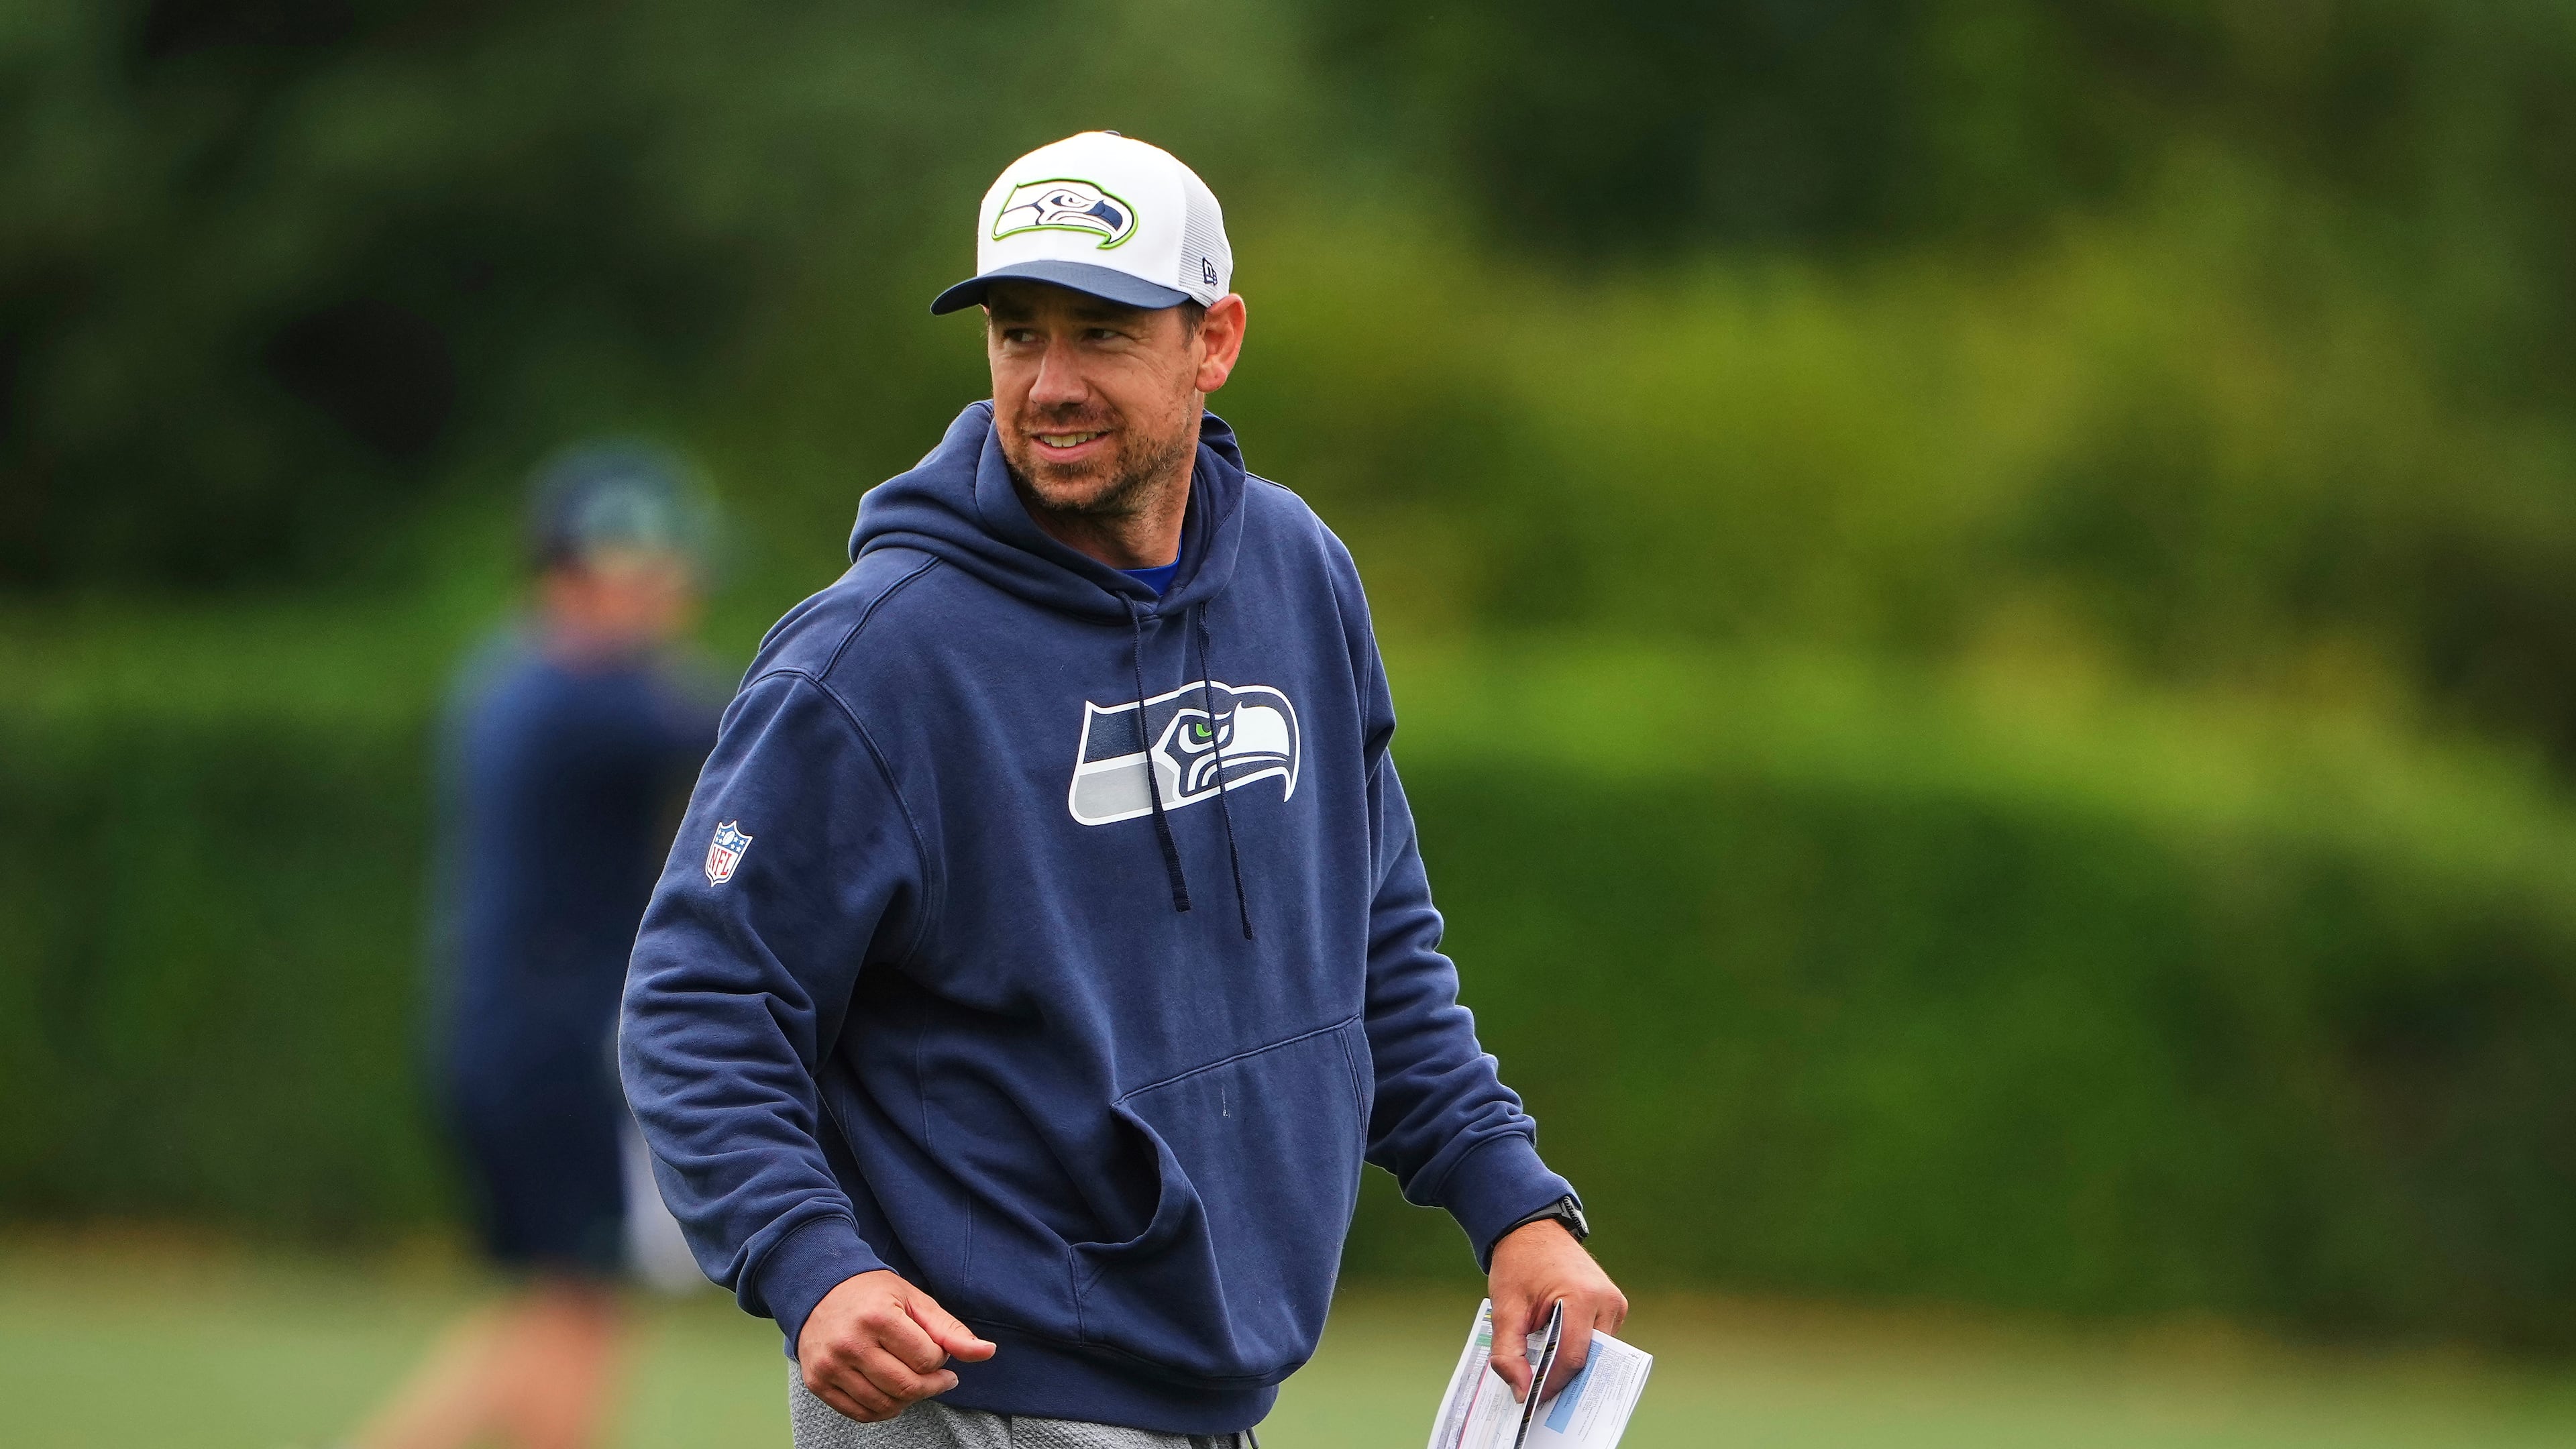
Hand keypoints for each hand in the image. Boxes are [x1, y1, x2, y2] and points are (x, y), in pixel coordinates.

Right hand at [796, 1269, 997, 1422]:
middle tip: (937, 1376)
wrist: (818, 1289)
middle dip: (931, 1385)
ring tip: (913, 1381)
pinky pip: (859, 1413)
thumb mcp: (915, 1301)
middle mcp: (850, 1343)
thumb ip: (951, 1330)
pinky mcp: (817, 1382)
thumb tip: (987, 1352)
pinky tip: (891, 1393)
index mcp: (878, 1317)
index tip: (936, 1349)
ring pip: (884, 1405)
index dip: (939, 1358)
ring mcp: (830, 1365)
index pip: (926, 1359)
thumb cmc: (873, 1294)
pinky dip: (882, 1410)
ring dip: (908, 1400)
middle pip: (906, 1386)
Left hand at [1487, 1220, 1627, 1403]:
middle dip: (1563, 1379)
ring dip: (1571, 1365)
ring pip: (1596, 1352)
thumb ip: (1509, 1352)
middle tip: (1537, 1397)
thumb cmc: (1518, 1264)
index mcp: (1583, 1298)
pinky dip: (1578, 1350)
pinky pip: (1598, 1340)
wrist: (1533, 1230)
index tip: (1531, 1400)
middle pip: (1588, 1358)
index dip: (1551, 1384)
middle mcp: (1608, 1301)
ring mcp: (1615, 1303)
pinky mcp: (1613, 1305)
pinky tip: (1555, 1356)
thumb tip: (1521, 1392)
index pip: (1572, 1357)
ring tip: (1544, 1377)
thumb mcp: (1504, 1308)